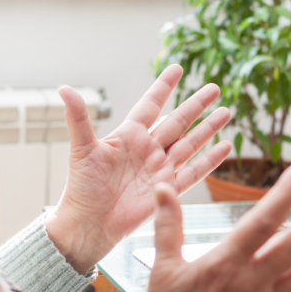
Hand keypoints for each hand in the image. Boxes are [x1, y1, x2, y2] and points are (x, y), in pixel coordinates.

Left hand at [45, 65, 231, 272]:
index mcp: (129, 136)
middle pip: (178, 121)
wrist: (90, 224)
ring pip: (190, 143)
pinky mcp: (168, 189)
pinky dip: (209, 160)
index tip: (177, 68)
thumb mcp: (82, 149)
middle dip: (196, 104)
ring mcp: (160, 169)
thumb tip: (64, 88)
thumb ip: (79, 118)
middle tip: (215, 87)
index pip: (151, 105)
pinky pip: (194, 172)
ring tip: (226, 111)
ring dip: (208, 128)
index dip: (164, 87)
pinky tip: (224, 147)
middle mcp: (148, 149)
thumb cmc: (81, 187)